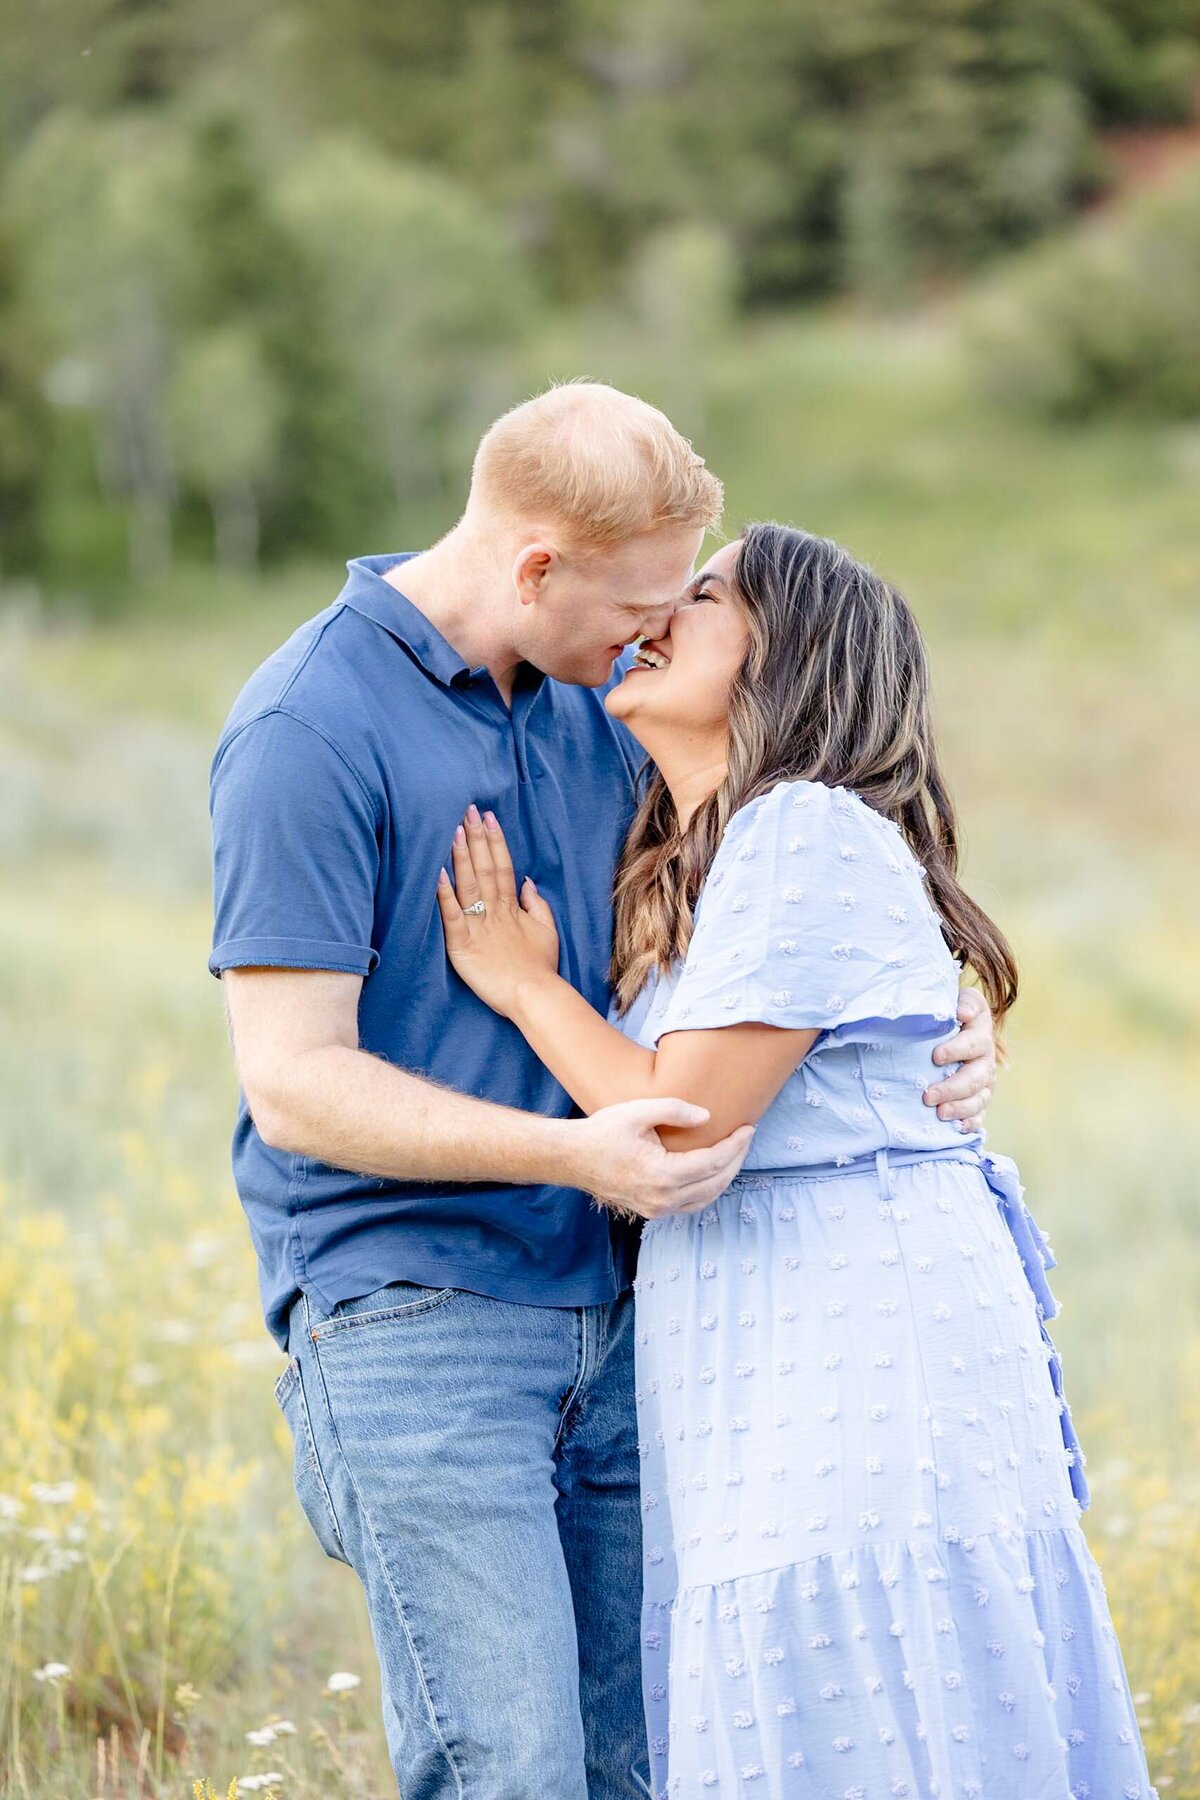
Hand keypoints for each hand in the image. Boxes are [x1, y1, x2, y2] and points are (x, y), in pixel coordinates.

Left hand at [437, 805, 559, 1016]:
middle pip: (484, 868)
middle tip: (467, 811)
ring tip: (454, 831)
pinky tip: (437, 874)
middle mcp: (495, 912)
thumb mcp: (546, 931)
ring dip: (461, 857)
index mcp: (512, 908)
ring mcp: (478, 927)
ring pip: (468, 885)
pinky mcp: (463, 945)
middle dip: (476, 838)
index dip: (495, 841)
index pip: (503, 866)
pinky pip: (452, 916)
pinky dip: (444, 895)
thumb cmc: (540, 968)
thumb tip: (527, 882)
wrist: (535, 996)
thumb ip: (536, 905)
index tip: (488, 818)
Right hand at [565, 1098, 755, 1218]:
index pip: (713, 1162)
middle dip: (736, 1160)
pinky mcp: (652, 1211)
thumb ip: (674, 1110)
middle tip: (747, 1138)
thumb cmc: (603, 1132)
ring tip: (735, 1153)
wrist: (573, 1157)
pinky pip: (691, 1204)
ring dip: (725, 1176)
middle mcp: (663, 1198)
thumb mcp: (637, 1111)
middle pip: (716, 1182)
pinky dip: (708, 1188)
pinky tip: (713, 1171)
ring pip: (706, 1198)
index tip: (749, 1128)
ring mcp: (657, 1209)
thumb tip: (707, 1117)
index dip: (735, 1145)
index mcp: (661, 1175)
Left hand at [924, 986, 995, 1125]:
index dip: (957, 1049)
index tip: (935, 1056)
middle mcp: (985, 1056)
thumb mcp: (947, 997)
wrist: (947, 1023)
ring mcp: (984, 1079)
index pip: (974, 1041)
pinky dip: (970, 1123)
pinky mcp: (978, 1097)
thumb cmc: (941, 1010)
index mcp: (980, 1029)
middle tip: (928, 1096)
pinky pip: (980, 1114)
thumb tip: (960, 1012)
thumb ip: (955, 1001)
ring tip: (940, 1114)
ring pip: (980, 1098)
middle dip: (953, 1088)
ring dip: (960, 1108)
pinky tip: (956, 1127)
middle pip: (976, 1076)